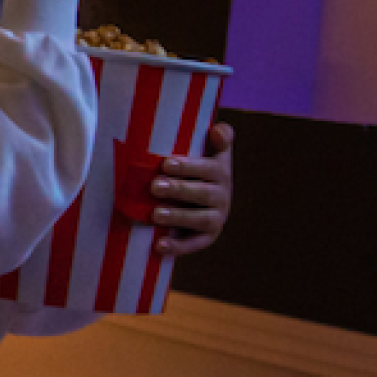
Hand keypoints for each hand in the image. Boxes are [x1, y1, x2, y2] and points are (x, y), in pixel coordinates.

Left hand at [150, 120, 233, 256]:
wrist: (201, 202)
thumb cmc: (195, 170)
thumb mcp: (207, 151)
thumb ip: (215, 138)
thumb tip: (216, 130)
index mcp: (220, 170)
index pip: (212, 165)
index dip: (190, 166)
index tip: (165, 163)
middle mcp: (222, 194)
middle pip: (203, 192)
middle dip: (178, 189)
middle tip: (153, 186)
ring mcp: (216, 217)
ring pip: (201, 219)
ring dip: (178, 217)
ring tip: (155, 214)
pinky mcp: (208, 237)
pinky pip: (194, 244)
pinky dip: (178, 247)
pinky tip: (158, 245)